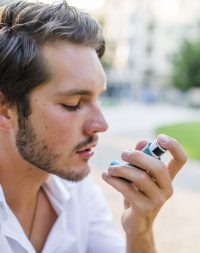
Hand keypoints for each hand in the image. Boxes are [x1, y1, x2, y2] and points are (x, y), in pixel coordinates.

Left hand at [102, 134, 186, 250]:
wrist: (134, 222)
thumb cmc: (137, 193)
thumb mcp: (139, 175)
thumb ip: (140, 158)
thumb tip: (142, 141)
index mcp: (167, 178)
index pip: (180, 160)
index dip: (174, 146)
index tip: (160, 137)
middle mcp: (166, 188)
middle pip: (158, 167)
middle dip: (138, 156)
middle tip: (123, 154)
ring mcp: (157, 200)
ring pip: (140, 178)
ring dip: (122, 169)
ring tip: (110, 168)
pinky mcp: (143, 208)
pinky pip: (127, 189)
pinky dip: (113, 180)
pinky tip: (105, 175)